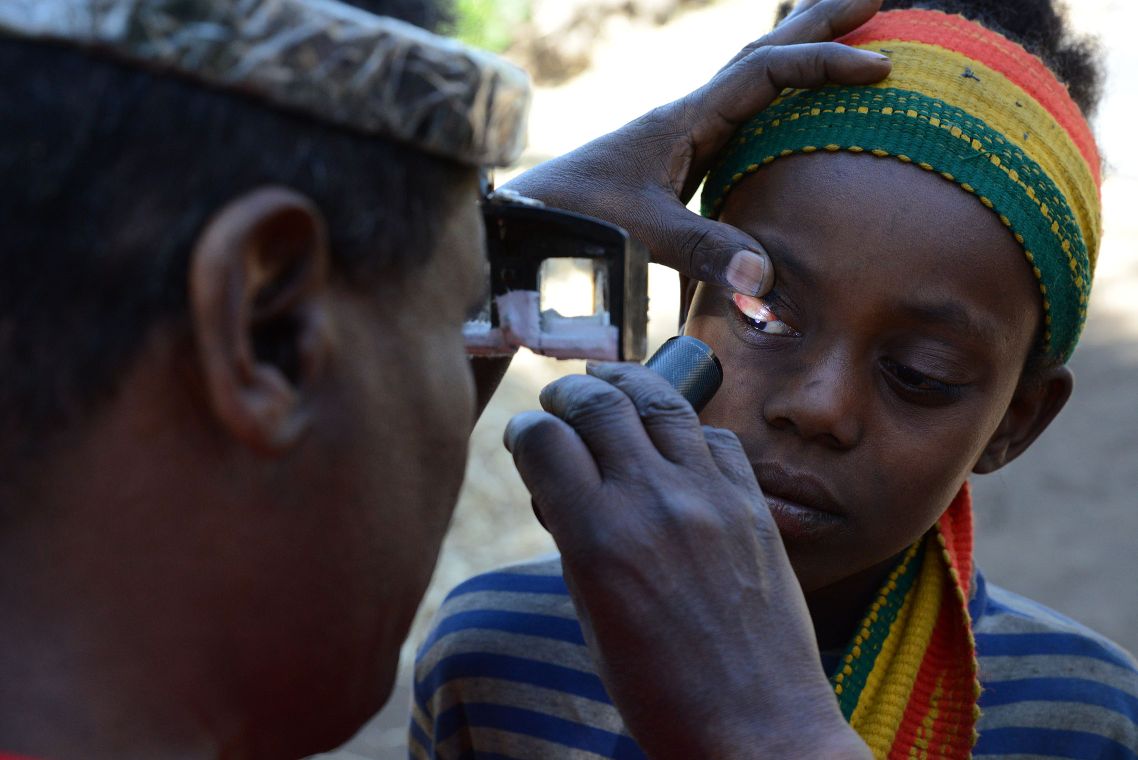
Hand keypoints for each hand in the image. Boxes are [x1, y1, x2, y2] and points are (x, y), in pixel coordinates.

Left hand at [503, 0, 889, 295]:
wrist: (524, 222)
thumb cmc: (573, 221)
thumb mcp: (638, 234)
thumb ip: (701, 251)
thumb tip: (765, 279)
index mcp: (684, 120)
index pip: (765, 71)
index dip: (823, 63)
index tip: (879, 65)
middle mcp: (687, 117)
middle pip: (762, 52)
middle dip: (818, 24)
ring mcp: (683, 137)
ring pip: (750, 78)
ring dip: (797, 53)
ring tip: (844, 41)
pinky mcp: (678, 164)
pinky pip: (739, 117)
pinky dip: (774, 101)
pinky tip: (789, 113)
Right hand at [504, 362, 869, 758]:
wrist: (756, 727)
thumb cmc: (659, 690)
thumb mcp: (592, 618)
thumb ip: (576, 543)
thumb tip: (564, 489)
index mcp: (597, 539)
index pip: (545, 441)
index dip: (525, 431)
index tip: (526, 439)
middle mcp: (651, 502)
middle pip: (598, 403)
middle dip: (568, 394)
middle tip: (560, 401)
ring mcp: (709, 497)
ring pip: (660, 401)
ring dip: (625, 386)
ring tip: (610, 384)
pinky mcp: (753, 505)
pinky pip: (716, 438)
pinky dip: (686, 427)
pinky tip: (674, 435)